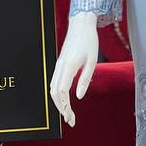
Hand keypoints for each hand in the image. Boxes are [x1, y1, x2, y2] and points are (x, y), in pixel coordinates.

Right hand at [50, 11, 99, 126]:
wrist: (80, 25)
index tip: (71, 118)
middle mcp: (60, 67)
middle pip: (54, 94)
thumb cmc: (89, 41)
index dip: (65, 108)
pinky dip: (58, 95)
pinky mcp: (59, 65)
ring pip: (52, 89)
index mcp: (68, 67)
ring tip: (68, 114)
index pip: (62, 93)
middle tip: (70, 120)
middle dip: (61, 109)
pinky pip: (54, 83)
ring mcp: (58, 66)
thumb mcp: (92, 61)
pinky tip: (65, 101)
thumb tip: (78, 97)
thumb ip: (85, 79)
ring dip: (59, 103)